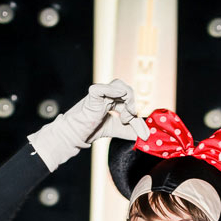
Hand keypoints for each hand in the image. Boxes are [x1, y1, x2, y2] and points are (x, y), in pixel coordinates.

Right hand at [28, 79, 148, 172]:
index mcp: (113, 101)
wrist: (75, 135)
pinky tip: (119, 100)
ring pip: (119, 85)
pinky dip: (112, 91)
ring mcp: (100, 94)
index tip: (143, 134)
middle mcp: (108, 95)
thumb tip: (145, 135)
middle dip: (135, 107)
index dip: (139, 118)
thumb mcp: (116, 130)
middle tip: (133, 120)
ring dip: (128, 100)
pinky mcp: (92, 96)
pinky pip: (102, 88)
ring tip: (125, 116)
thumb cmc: (92, 130)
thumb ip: (130, 130)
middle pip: (128, 91)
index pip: (131, 102)